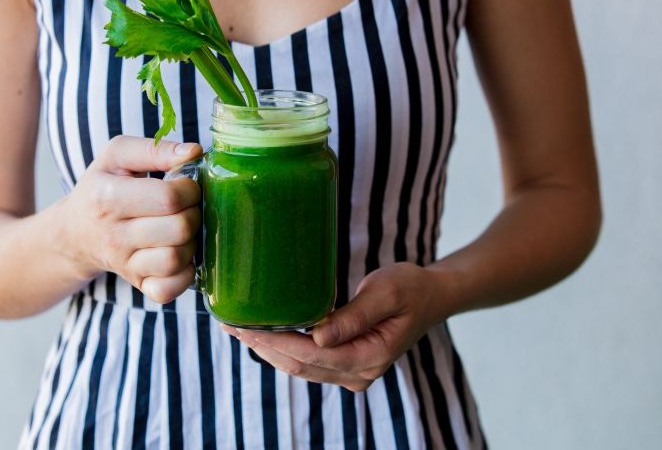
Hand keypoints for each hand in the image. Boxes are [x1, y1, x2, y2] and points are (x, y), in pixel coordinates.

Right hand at [58, 135, 202, 303]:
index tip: (185, 185)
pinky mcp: (137, 284)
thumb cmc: (102, 187)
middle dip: (194, 213)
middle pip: (179, 228)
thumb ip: (156, 148)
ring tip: (183, 229)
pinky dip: (184, 274)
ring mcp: (125, 264)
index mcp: (107, 197)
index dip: (189, 188)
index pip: (167, 197)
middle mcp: (113, 235)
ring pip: (176, 259)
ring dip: (191, 242)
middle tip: (187, 207)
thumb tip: (194, 152)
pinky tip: (181, 255)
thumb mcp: (117, 155)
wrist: (75, 232)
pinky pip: (169, 289)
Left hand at [222, 263, 448, 391]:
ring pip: (299, 367)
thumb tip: (318, 336)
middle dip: (261, 345)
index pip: (310, 354)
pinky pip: (308, 362)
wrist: (432, 296)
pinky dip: (282, 349)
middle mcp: (359, 373)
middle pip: (299, 365)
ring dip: (267, 349)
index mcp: (370, 357)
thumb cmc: (410, 288)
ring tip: (237, 327)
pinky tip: (263, 333)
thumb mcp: (386, 292)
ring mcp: (353, 374)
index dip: (273, 341)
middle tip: (229, 323)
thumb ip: (354, 316)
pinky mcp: (346, 365)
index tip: (244, 325)